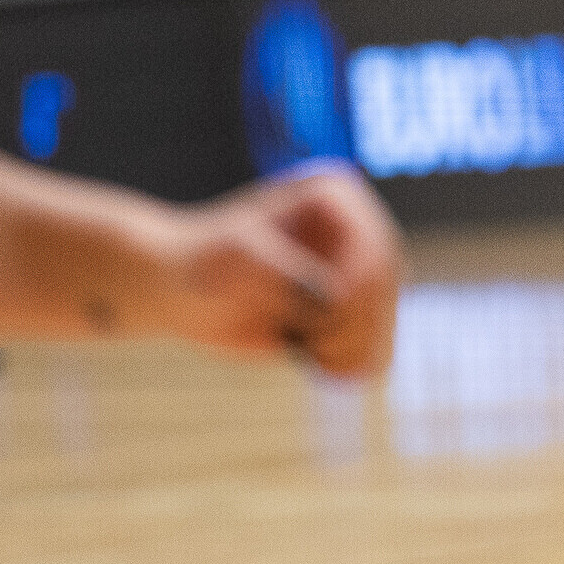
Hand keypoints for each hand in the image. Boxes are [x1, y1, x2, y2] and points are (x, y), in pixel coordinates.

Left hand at [144, 162, 402, 378]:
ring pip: (382, 318)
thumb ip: (292, 277)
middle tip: (315, 344)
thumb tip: (333, 301)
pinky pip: (371, 346)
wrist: (177, 288)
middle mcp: (354, 232)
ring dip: (354, 345)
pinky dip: (353, 363)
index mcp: (337, 197)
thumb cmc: (205, 261)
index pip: (375, 245)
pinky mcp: (342, 314)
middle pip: (386, 285)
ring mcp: (351, 275)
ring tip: (311, 353)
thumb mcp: (245, 259)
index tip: (328, 314)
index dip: (362, 284)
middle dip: (356, 320)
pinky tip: (319, 366)